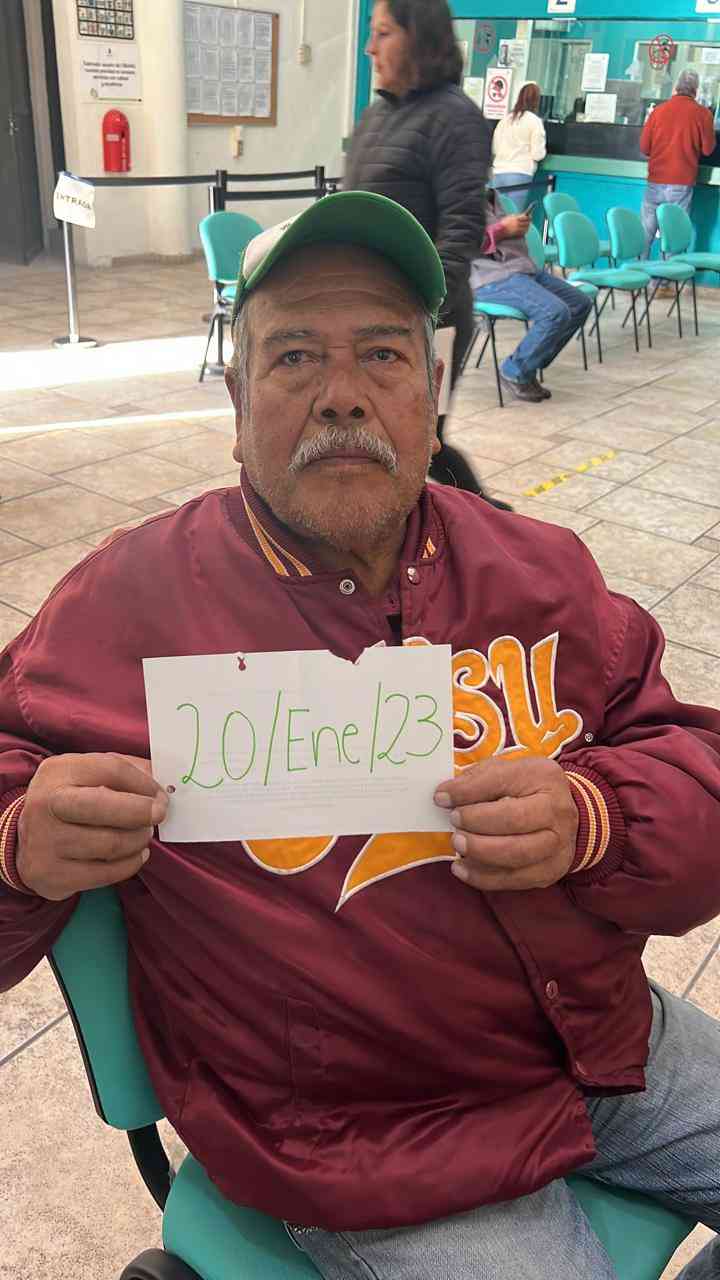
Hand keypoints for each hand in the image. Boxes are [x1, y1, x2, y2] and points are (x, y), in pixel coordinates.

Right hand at [17, 754, 167, 900]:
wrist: (30, 840)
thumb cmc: (73, 800)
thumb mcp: (90, 774)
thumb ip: (127, 771)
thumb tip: (165, 781)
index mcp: (58, 771)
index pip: (112, 769)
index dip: (145, 783)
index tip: (161, 795)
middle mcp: (45, 804)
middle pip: (104, 807)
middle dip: (142, 812)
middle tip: (159, 815)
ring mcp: (44, 842)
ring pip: (110, 844)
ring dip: (138, 840)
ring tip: (143, 835)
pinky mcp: (50, 874)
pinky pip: (105, 874)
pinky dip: (130, 864)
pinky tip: (136, 855)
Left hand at [434, 757, 577, 891]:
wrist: (560, 815)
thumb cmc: (525, 790)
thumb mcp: (504, 771)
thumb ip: (476, 780)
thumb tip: (444, 796)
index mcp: (544, 777)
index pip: (502, 780)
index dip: (468, 791)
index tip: (441, 798)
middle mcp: (558, 811)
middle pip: (515, 821)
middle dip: (477, 824)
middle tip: (454, 824)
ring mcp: (558, 844)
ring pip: (517, 855)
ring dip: (479, 852)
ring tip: (457, 845)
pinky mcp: (551, 871)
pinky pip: (515, 880)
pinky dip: (483, 877)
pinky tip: (462, 868)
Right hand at [499, 213, 530, 239]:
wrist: (500, 230)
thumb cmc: (505, 222)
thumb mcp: (510, 217)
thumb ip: (518, 216)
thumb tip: (525, 216)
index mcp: (516, 218)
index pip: (526, 217)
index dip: (529, 217)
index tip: (530, 216)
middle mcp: (517, 224)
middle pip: (527, 223)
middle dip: (529, 222)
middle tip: (530, 221)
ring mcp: (517, 229)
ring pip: (526, 228)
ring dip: (527, 227)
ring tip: (527, 226)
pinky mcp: (517, 234)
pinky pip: (523, 232)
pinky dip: (525, 231)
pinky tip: (525, 230)